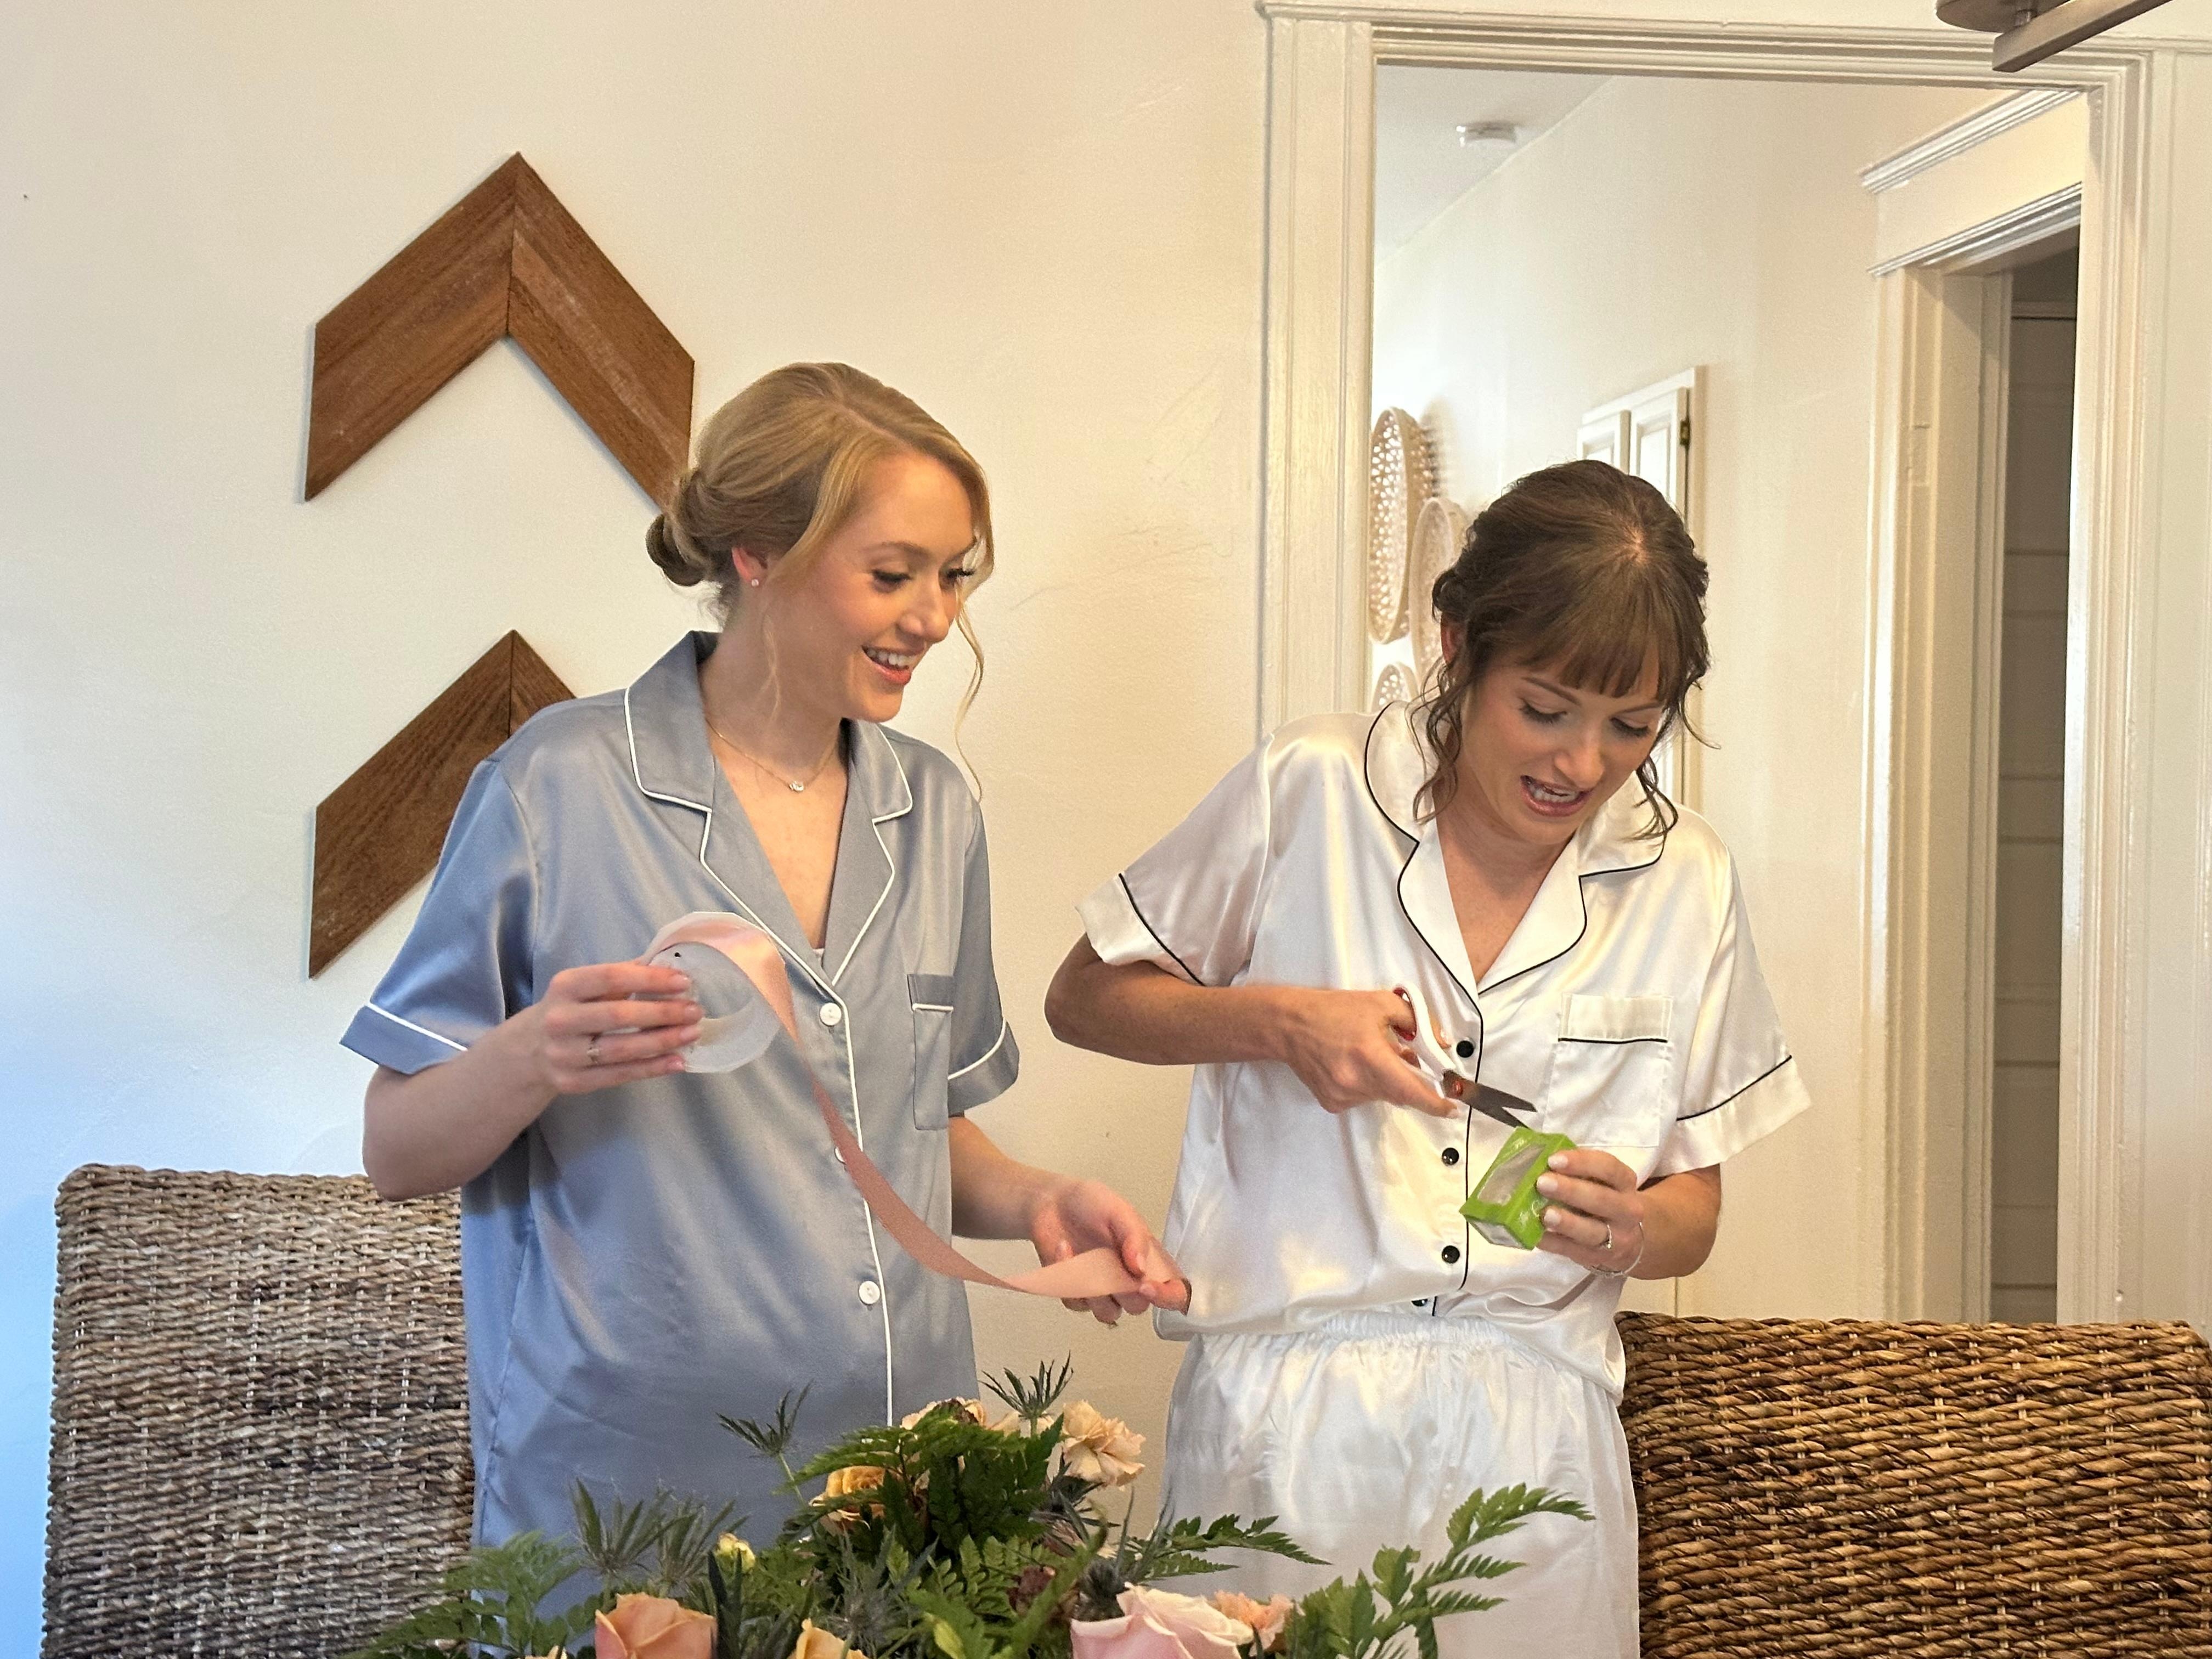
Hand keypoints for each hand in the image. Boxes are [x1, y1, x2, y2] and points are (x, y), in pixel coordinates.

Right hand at [527, 962, 701, 1094]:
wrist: (529, 1051)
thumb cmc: (572, 1009)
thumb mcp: (586, 987)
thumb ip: (624, 975)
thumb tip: (670, 964)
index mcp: (565, 986)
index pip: (611, 977)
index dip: (649, 979)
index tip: (683, 982)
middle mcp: (560, 1019)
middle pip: (618, 1015)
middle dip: (662, 1013)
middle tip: (695, 1011)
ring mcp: (564, 1054)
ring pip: (621, 1049)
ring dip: (662, 1041)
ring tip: (692, 1034)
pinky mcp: (573, 1082)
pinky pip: (618, 1075)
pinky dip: (651, 1068)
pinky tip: (677, 1061)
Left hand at [1028, 1177, 1190, 1324]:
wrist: (1053, 1202)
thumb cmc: (1091, 1203)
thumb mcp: (1118, 1210)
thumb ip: (1134, 1236)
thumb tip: (1141, 1269)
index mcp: (1149, 1260)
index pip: (1174, 1291)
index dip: (1168, 1297)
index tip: (1146, 1285)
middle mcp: (1128, 1278)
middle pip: (1138, 1306)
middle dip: (1123, 1290)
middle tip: (1108, 1265)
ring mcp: (1102, 1288)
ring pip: (1107, 1313)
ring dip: (1093, 1291)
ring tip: (1080, 1255)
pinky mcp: (1077, 1292)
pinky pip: (1076, 1304)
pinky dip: (1068, 1281)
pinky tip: (1063, 1249)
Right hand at [1271, 986, 1454, 1116]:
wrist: (1288, 1025)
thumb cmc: (1333, 1011)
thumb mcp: (1379, 1004)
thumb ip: (1416, 1021)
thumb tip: (1440, 1043)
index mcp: (1370, 1057)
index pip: (1411, 1091)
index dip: (1435, 1103)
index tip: (1452, 1107)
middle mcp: (1356, 1082)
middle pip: (1399, 1094)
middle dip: (1409, 1080)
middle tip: (1404, 1057)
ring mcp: (1342, 1096)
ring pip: (1381, 1096)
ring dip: (1386, 1080)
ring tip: (1369, 1055)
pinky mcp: (1331, 1103)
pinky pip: (1362, 1098)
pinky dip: (1367, 1085)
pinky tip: (1352, 1065)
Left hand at [1533, 1148, 1646, 1272]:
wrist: (1626, 1238)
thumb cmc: (1602, 1197)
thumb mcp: (1601, 1180)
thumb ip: (1577, 1170)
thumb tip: (1537, 1160)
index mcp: (1625, 1182)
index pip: (1609, 1168)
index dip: (1581, 1162)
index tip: (1553, 1159)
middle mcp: (1626, 1210)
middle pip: (1601, 1200)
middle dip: (1570, 1190)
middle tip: (1542, 1183)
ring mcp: (1615, 1238)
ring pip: (1592, 1231)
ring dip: (1567, 1222)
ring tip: (1545, 1214)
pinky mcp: (1598, 1257)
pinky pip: (1574, 1250)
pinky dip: (1554, 1243)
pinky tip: (1537, 1235)